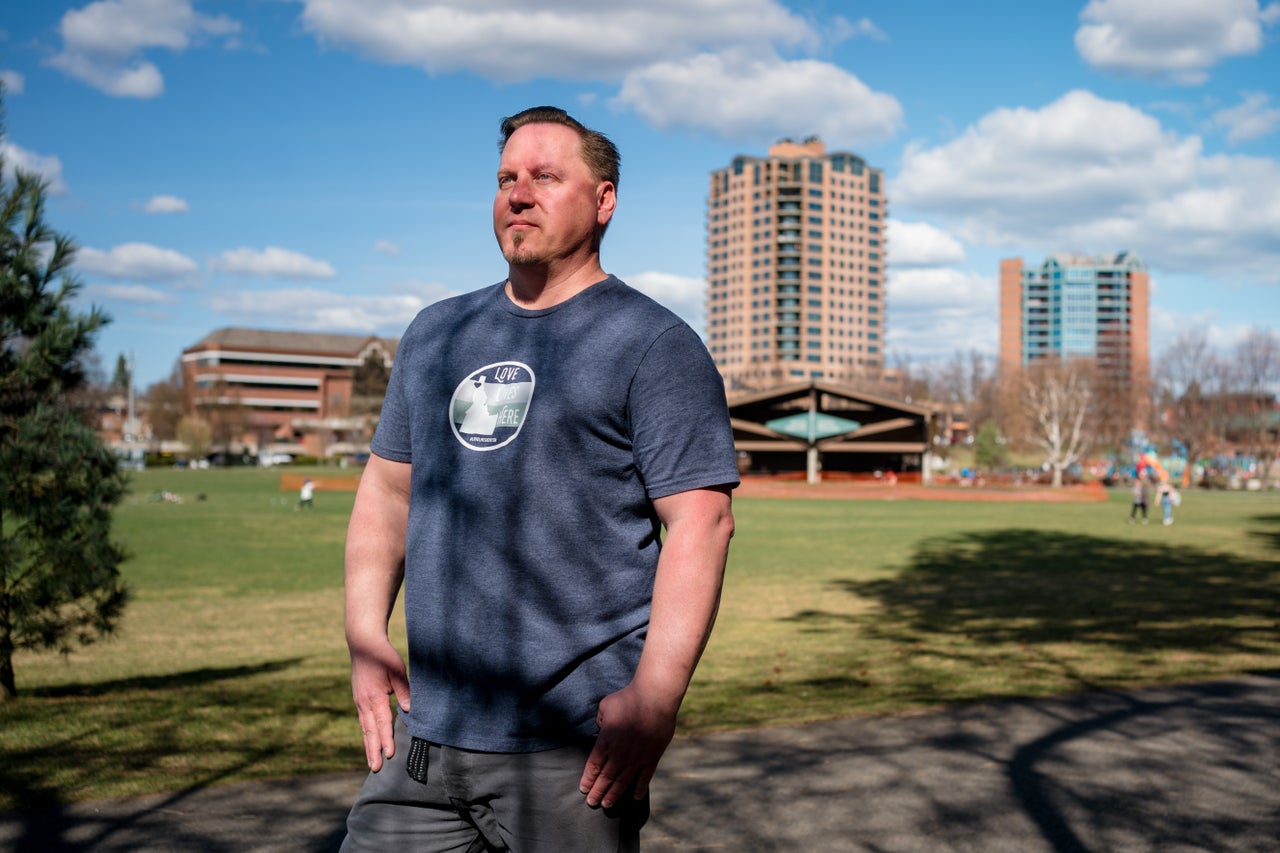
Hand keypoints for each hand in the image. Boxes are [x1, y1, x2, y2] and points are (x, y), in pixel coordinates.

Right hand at [349, 638, 410, 771]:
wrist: (363, 643)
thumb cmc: (383, 655)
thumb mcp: (397, 671)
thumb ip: (404, 691)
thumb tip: (409, 711)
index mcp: (374, 697)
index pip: (382, 723)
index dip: (386, 740)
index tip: (390, 755)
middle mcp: (364, 702)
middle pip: (370, 731)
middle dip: (373, 750)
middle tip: (376, 768)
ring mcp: (359, 701)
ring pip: (365, 728)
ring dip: (369, 745)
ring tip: (372, 762)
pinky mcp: (359, 698)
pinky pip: (364, 720)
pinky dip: (367, 733)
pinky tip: (370, 740)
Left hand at [579, 683, 678, 808]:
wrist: (654, 699)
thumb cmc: (628, 698)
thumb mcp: (605, 706)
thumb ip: (600, 719)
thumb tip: (601, 726)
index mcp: (605, 742)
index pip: (593, 766)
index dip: (588, 779)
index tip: (583, 788)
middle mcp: (619, 754)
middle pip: (605, 778)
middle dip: (597, 792)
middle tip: (591, 802)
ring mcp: (636, 758)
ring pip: (622, 782)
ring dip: (614, 794)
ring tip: (607, 805)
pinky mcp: (652, 757)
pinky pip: (644, 777)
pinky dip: (639, 788)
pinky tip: (634, 797)